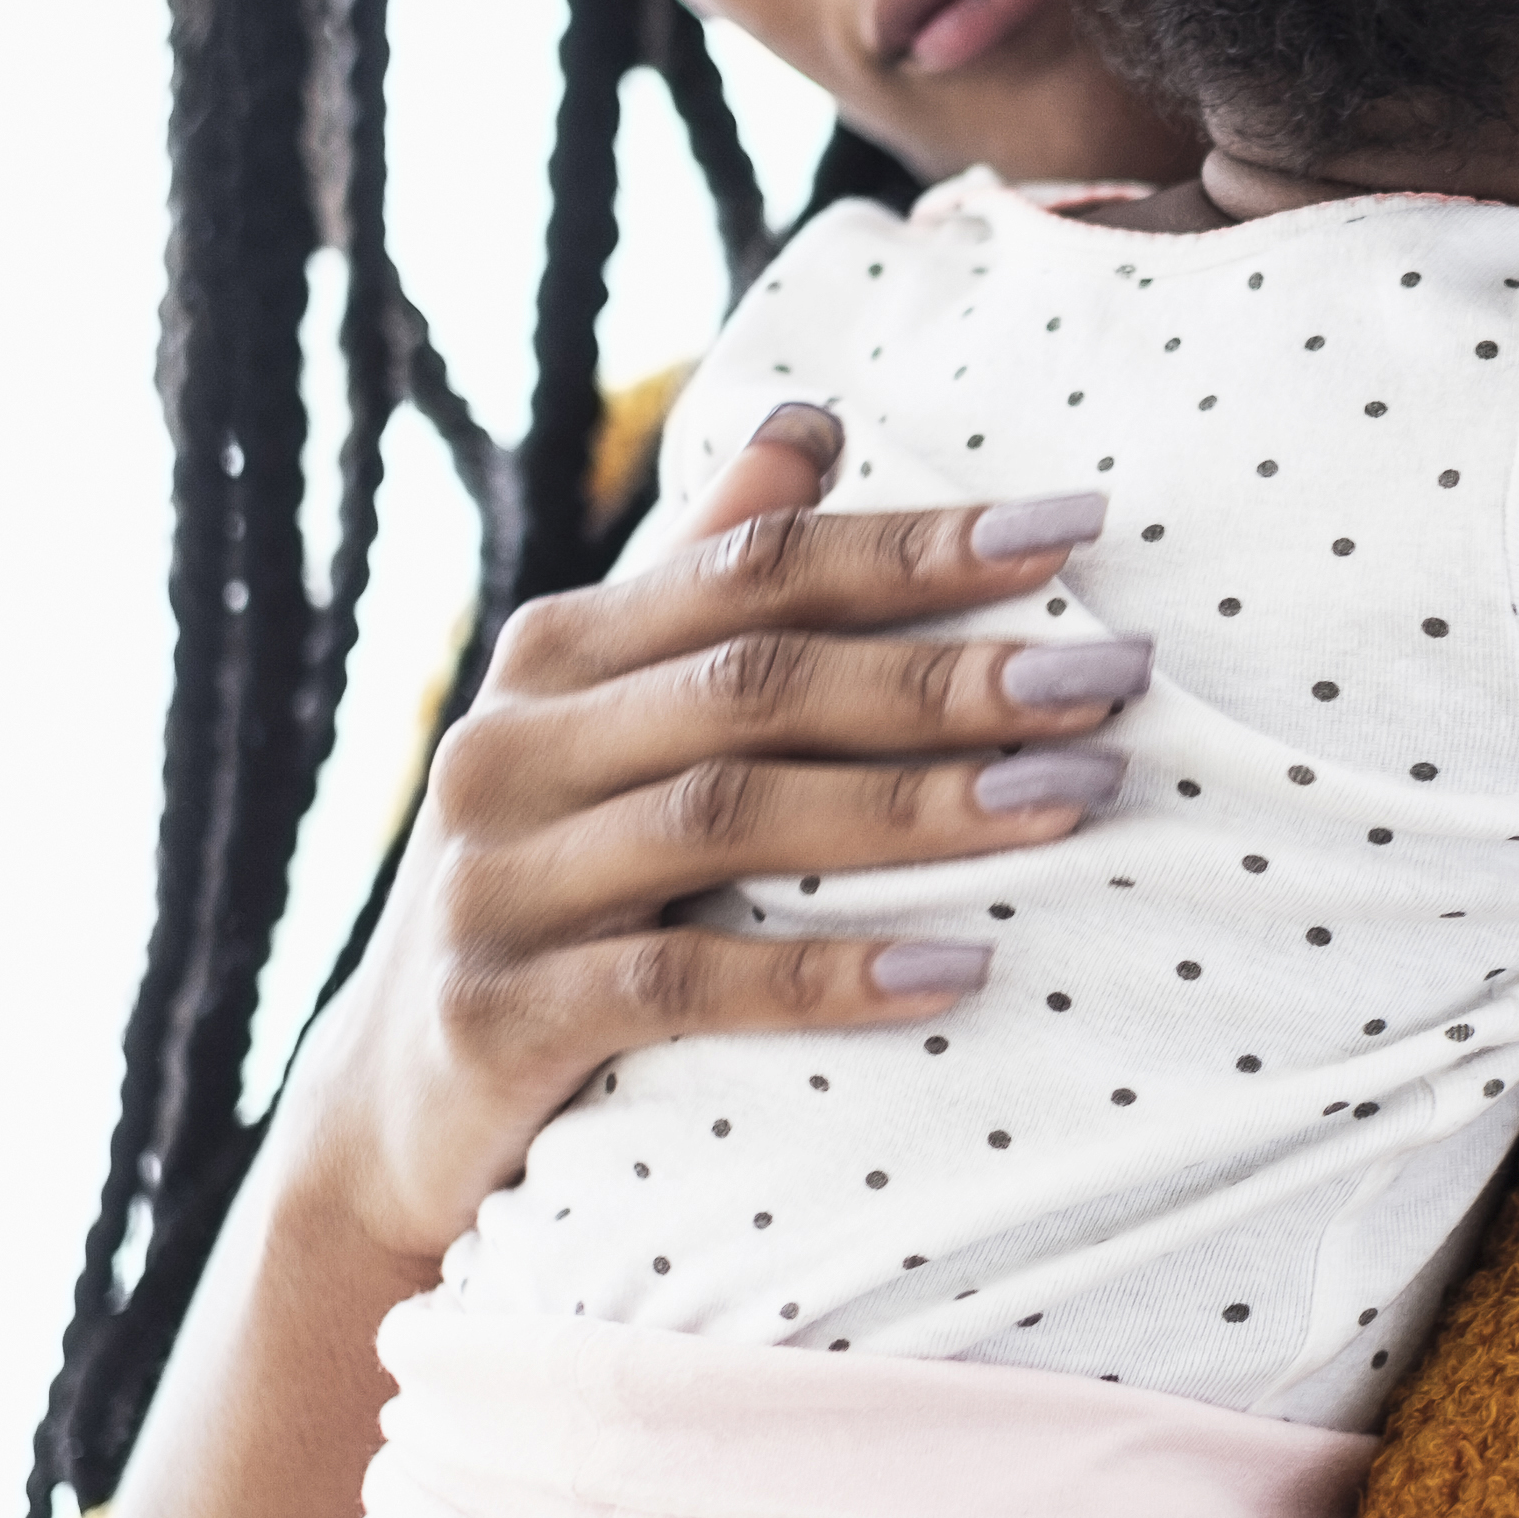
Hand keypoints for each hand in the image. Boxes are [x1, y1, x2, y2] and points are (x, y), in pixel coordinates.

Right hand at [284, 403, 1154, 1287]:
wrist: (402, 1099)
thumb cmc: (560, 880)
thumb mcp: (614, 721)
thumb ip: (706, 576)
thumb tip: (811, 419)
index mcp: (561, 653)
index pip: (759, 566)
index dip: (918, 543)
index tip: (1080, 526)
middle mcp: (515, 745)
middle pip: (758, 682)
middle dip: (950, 675)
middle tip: (1116, 675)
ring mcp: (494, 881)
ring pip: (729, 817)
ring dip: (920, 805)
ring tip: (1075, 796)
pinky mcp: (498, 1016)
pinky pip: (681, 984)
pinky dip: (826, 977)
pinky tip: (963, 966)